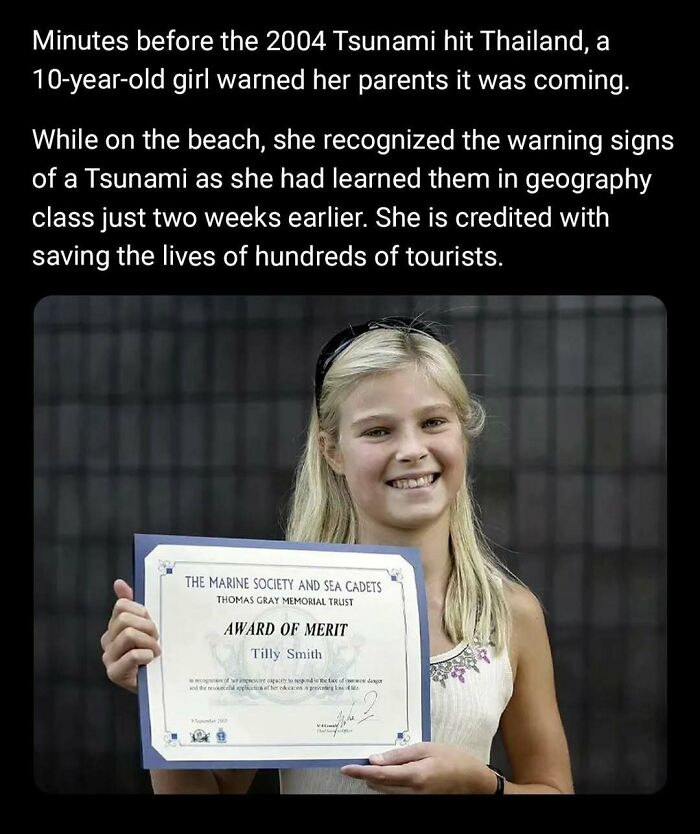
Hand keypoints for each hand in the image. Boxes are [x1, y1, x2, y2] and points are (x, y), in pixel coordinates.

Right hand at [100, 579, 160, 692]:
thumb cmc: (153, 652)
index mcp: (114, 626)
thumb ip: (134, 604)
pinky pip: (131, 655)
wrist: (158, 683)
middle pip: (125, 619)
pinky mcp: (113, 673)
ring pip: (129, 634)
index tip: (151, 622)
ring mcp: (108, 657)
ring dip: (149, 642)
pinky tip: (150, 660)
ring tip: (155, 651)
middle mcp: (107, 640)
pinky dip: (145, 655)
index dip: (142, 611)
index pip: (122, 605)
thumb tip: (118, 583)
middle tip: (156, 639)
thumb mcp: (147, 626)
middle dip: (147, 626)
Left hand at [340, 742, 497, 793]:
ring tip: (377, 764)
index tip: (345, 768)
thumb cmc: (452, 759)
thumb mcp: (426, 749)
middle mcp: (412, 794)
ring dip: (377, 780)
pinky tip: (392, 772)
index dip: (359, 772)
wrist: (473, 781)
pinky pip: (396, 795)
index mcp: (414, 777)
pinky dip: (389, 785)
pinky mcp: (417, 802)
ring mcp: (415, 801)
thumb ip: (399, 755)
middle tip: (363, 758)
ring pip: (385, 792)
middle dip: (368, 773)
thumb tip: (375, 759)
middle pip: (378, 786)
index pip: (379, 776)